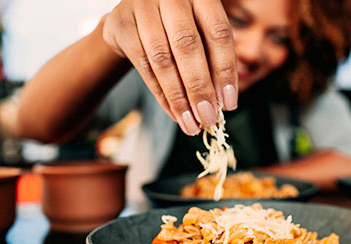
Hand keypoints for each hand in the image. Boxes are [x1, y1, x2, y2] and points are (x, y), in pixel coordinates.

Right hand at [102, 0, 238, 134]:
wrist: (137, 16)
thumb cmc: (180, 27)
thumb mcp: (202, 34)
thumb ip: (213, 60)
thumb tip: (222, 103)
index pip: (217, 33)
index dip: (225, 70)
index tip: (229, 104)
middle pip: (187, 45)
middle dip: (200, 88)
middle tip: (208, 119)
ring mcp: (143, 6)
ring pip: (162, 59)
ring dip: (178, 97)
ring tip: (191, 124)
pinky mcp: (121, 23)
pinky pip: (144, 66)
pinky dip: (161, 94)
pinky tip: (174, 113)